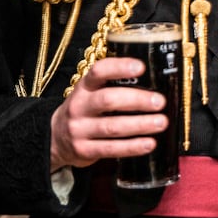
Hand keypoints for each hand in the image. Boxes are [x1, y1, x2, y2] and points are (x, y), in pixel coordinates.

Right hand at [49, 57, 168, 170]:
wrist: (55, 138)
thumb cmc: (85, 110)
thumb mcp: (91, 92)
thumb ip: (114, 86)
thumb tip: (156, 82)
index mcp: (84, 87)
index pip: (99, 72)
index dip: (119, 68)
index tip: (141, 67)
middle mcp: (79, 106)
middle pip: (108, 100)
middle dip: (137, 100)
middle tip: (160, 102)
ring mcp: (79, 129)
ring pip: (112, 127)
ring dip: (140, 124)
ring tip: (161, 122)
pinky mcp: (84, 150)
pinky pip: (111, 149)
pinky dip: (132, 147)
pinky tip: (150, 143)